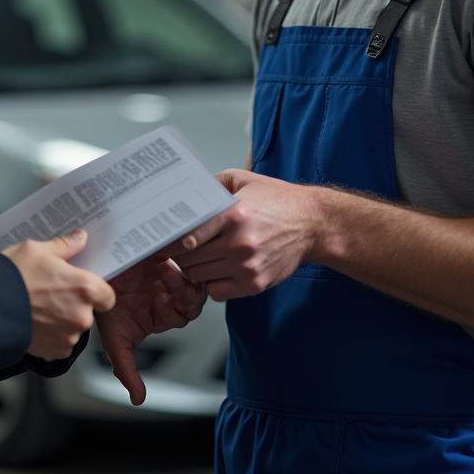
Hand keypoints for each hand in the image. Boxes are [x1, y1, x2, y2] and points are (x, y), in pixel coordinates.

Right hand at [2, 229, 115, 360]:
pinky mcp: (53, 353)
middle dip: (75, 304)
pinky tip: (35, 322)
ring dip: (63, 320)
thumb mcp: (37, 250)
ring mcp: (68, 337)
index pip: (107, 295)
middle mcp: (81, 315)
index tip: (83, 287)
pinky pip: (60, 343)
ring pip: (74, 328)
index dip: (97, 291)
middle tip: (53, 293)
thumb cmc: (11, 278)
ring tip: (40, 307)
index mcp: (84, 288)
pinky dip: (52, 335)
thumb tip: (80, 238)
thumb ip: (65, 246)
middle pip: (89, 311)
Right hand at [97, 257, 205, 405]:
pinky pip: (182, 252)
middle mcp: (169, 293)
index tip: (161, 303)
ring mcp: (167, 271)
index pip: (186, 315)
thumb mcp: (115, 343)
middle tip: (167, 284)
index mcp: (164, 314)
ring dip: (181, 273)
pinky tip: (164, 257)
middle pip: (195, 295)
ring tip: (164, 271)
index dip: (178, 310)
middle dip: (185, 292)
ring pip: (192, 273)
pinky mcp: (162, 251)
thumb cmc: (104, 312)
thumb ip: (127, 371)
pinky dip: (179, 255)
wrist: (90, 280)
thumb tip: (138, 400)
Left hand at [170, 169, 315, 299]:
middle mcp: (239, 242)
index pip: (188, 234)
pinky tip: (216, 270)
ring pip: (199, 276)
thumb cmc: (276, 200)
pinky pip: (217, 292)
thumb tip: (184, 194)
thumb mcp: (243, 180)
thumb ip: (212, 185)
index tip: (161, 239)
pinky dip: (211, 284)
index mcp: (234, 214)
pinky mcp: (255, 284)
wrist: (312, 224)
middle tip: (177, 248)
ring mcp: (247, 266)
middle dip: (179, 254)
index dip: (170, 239)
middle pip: (189, 258)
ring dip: (193, 269)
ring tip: (197, 258)